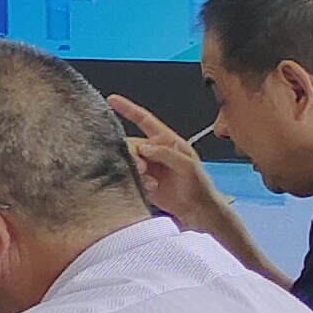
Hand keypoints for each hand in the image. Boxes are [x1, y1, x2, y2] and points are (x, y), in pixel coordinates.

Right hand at [107, 94, 229, 227]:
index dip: (128, 109)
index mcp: (168, 142)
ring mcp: (147, 166)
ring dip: (134, 170)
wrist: (199, 212)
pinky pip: (128, 176)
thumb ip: (166, 154)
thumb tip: (144, 148)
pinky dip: (135, 181)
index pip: (145, 121)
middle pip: (131, 143)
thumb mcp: (188, 166)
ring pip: (127, 160)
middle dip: (132, 154)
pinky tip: (148, 188)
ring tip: (149, 182)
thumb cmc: (200, 187)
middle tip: (142, 168)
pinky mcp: (142, 181)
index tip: (112, 100)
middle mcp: (155, 151)